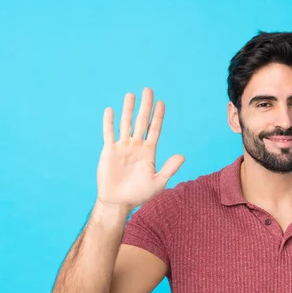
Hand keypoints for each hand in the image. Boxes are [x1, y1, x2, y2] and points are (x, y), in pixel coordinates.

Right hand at [96, 87, 184, 210]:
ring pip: (126, 124)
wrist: (119, 202)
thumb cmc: (139, 194)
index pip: (155, 130)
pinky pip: (109, 134)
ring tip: (131, 95)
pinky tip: (110, 110)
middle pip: (142, 122)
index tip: (161, 103)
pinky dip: (109, 122)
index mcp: (149, 152)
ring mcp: (122, 147)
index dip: (158, 116)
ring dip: (128, 110)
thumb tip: (182, 156)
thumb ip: (169, 168)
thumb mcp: (158, 182)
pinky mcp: (109, 151)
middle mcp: (136, 146)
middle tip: (148, 90)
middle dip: (145, 106)